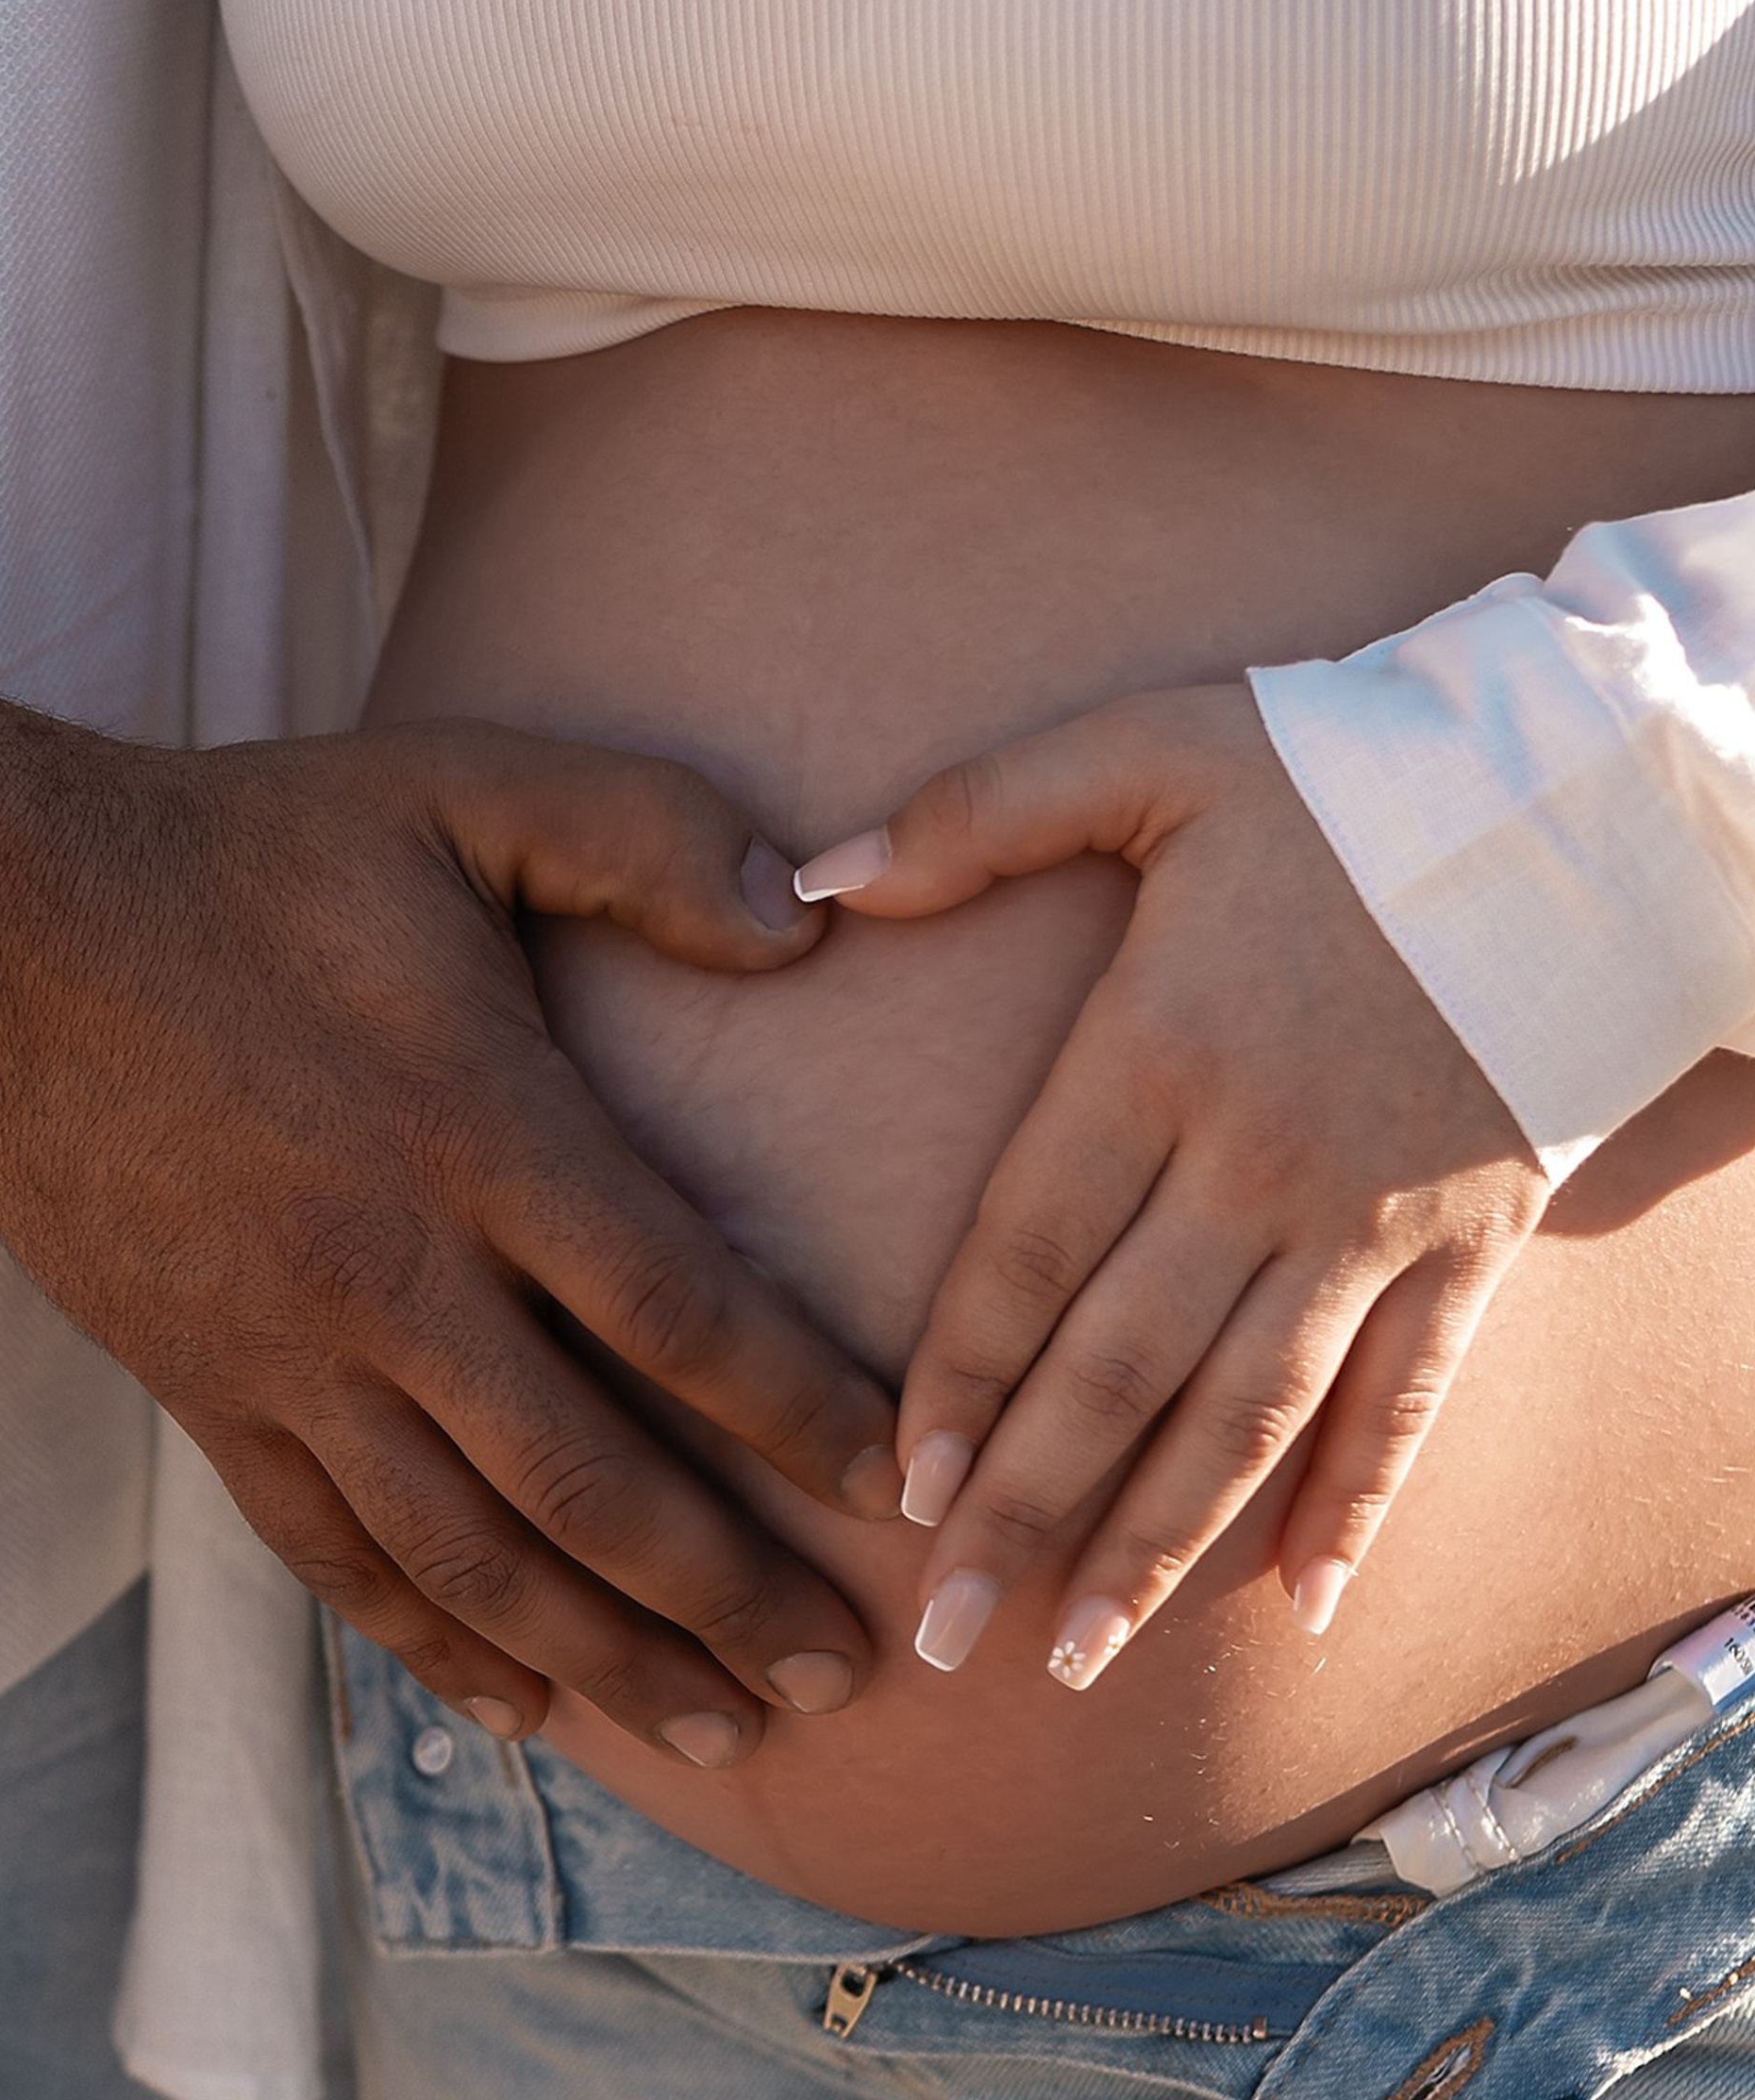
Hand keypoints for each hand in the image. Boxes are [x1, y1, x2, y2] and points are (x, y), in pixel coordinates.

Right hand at [0, 718, 903, 1764]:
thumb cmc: (244, 853)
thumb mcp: (458, 786)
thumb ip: (642, 832)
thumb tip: (803, 920)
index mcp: (477, 1126)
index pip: (678, 1308)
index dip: (799, 1406)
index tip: (890, 1478)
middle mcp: (391, 1272)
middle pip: (592, 1483)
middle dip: (731, 1591)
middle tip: (847, 1672)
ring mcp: (288, 1351)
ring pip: (471, 1555)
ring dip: (608, 1655)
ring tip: (721, 1730)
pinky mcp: (206, 1391)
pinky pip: (334, 1554)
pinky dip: (433, 1643)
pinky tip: (516, 1704)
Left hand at [796, 684, 1548, 1688]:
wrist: (1595, 791)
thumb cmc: (1350, 766)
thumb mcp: (1148, 750)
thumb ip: (975, 814)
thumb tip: (813, 880)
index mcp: (1156, 1050)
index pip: (1026, 1250)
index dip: (958, 1376)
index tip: (900, 1485)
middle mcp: (1255, 1161)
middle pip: (1118, 1367)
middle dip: (1027, 1508)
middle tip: (948, 1634)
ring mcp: (1372, 1216)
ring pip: (1248, 1416)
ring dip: (1158, 1545)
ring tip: (1078, 1659)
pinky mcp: (1473, 1239)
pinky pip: (1409, 1401)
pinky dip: (1357, 1506)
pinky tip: (1301, 1606)